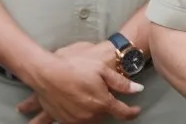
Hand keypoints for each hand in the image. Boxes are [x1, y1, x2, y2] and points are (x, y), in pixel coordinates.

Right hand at [19, 42, 141, 123]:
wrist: (47, 73)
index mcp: (102, 103)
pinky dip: (79, 116)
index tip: (136, 110)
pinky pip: (75, 122)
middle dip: (109, 107)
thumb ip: (121, 83)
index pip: (123, 112)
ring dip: (95, 112)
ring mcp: (75, 119)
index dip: (132, 112)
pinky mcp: (62, 119)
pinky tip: (76, 109)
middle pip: (105, 115)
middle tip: (106, 95)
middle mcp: (89, 115)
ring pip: (91, 119)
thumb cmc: (76, 67)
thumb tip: (138, 90)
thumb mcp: (102, 70)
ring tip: (91, 99)